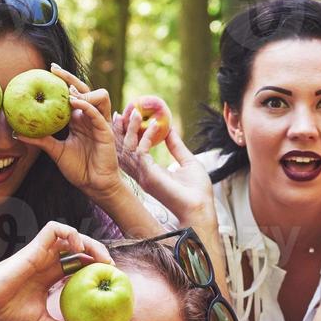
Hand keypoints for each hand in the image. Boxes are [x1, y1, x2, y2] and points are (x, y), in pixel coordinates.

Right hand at [0, 221, 109, 320]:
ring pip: (70, 235)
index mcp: (50, 275)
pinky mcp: (33, 247)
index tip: (109, 279)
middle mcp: (48, 261)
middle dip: (98, 253)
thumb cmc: (5, 311)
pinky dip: (69, 233)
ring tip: (99, 258)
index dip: (95, 267)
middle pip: (79, 247)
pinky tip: (78, 249)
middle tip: (110, 268)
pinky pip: (54, 229)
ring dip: (88, 241)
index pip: (79, 263)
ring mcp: (41, 252)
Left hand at [14, 64, 123, 200]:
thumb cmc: (78, 169)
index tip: (47, 72)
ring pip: (99, 96)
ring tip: (66, 92)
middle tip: (54, 70)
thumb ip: (40, 140)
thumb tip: (17, 133)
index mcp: (80, 121)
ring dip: (83, 91)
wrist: (94, 185)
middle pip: (85, 90)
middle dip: (70, 78)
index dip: (62, 83)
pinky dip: (86, 105)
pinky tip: (73, 102)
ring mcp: (100, 124)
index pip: (72, 96)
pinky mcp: (106, 132)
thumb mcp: (55, 151)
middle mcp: (90, 118)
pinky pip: (97, 113)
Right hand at [115, 107, 214, 224]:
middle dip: (119, 131)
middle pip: (123, 149)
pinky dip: (147, 136)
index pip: (131, 152)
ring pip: (128, 148)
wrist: (201, 208)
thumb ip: (176, 146)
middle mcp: (142, 174)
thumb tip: (169, 129)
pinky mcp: (149, 175)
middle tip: (119, 112)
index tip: (125, 119)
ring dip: (131, 129)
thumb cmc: (196, 191)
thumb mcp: (187, 161)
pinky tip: (156, 125)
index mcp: (149, 173)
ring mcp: (143, 175)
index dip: (126, 136)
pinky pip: (141, 151)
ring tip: (136, 112)